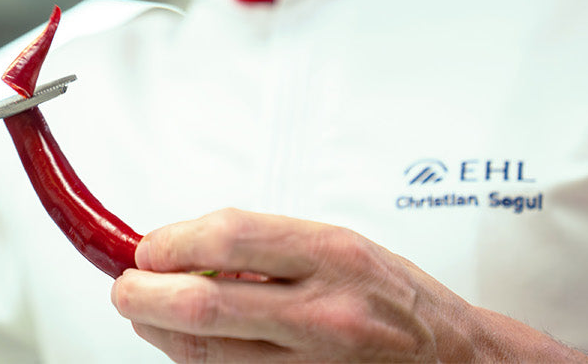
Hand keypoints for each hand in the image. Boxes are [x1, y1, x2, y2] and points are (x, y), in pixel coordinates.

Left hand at [111, 208, 479, 361]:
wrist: (461, 362)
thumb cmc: (396, 301)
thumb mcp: (340, 247)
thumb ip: (265, 246)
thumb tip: (183, 249)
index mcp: (333, 257)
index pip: (227, 237)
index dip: (170, 242)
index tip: (149, 248)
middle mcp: (324, 314)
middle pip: (201, 305)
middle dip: (142, 294)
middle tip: (126, 287)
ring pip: (204, 355)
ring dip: (160, 333)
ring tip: (151, 315)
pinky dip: (195, 362)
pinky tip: (192, 345)